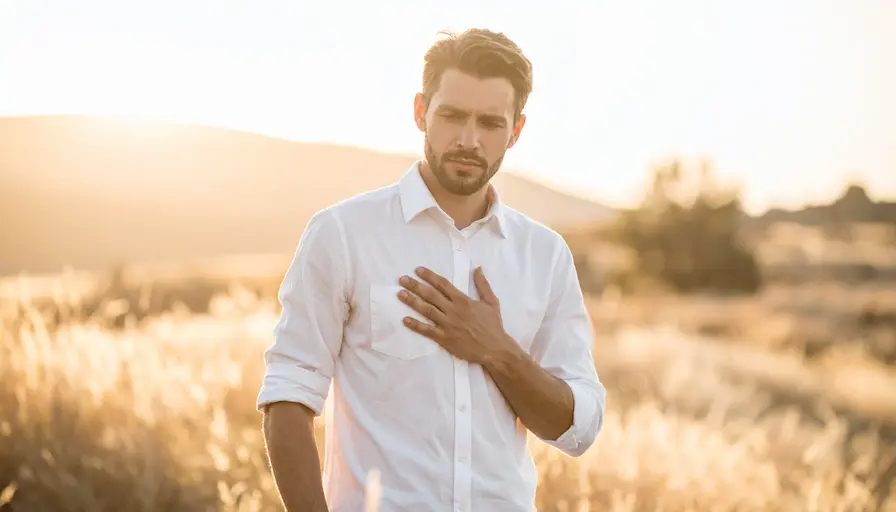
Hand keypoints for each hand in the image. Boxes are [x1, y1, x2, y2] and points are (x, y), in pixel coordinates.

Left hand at [397, 266, 513, 365]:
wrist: (495, 349)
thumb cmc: (493, 325)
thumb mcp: (491, 302)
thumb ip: (483, 284)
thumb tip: (478, 268)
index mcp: (463, 300)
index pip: (443, 284)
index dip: (429, 276)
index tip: (418, 270)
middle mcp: (453, 310)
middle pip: (431, 295)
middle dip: (415, 286)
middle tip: (402, 279)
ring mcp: (448, 325)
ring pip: (427, 310)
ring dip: (412, 302)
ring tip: (400, 294)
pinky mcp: (445, 339)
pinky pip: (427, 330)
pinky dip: (416, 325)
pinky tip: (405, 320)